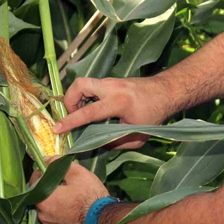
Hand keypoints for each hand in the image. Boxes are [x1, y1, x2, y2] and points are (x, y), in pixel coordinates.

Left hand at [30, 158, 108, 223]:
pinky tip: (71, 203)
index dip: (42, 171)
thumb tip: (46, 159)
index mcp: (42, 200)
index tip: (51, 167)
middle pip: (40, 194)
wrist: (103, 220)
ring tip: (68, 191)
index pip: (34, 180)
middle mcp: (42, 214)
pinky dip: (60, 208)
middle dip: (49, 185)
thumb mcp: (77, 173)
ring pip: (48, 205)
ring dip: (54, 197)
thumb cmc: (89, 196)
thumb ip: (58, 164)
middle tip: (62, 178)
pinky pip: (56, 214)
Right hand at [54, 77, 174, 149]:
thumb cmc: (154, 116)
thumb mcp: (137, 137)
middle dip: (69, 100)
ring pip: (82, 83)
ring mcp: (110, 81)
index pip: (89, 112)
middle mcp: (111, 88)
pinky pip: (90, 85)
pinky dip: (85, 96)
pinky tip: (93, 108)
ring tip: (83, 113)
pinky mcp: (109, 80)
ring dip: (76, 98)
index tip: (57, 129)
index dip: (70, 121)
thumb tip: (96, 144)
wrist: (166, 92)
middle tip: (73, 115)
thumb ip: (115, 143)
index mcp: (119, 103)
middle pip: (80, 85)